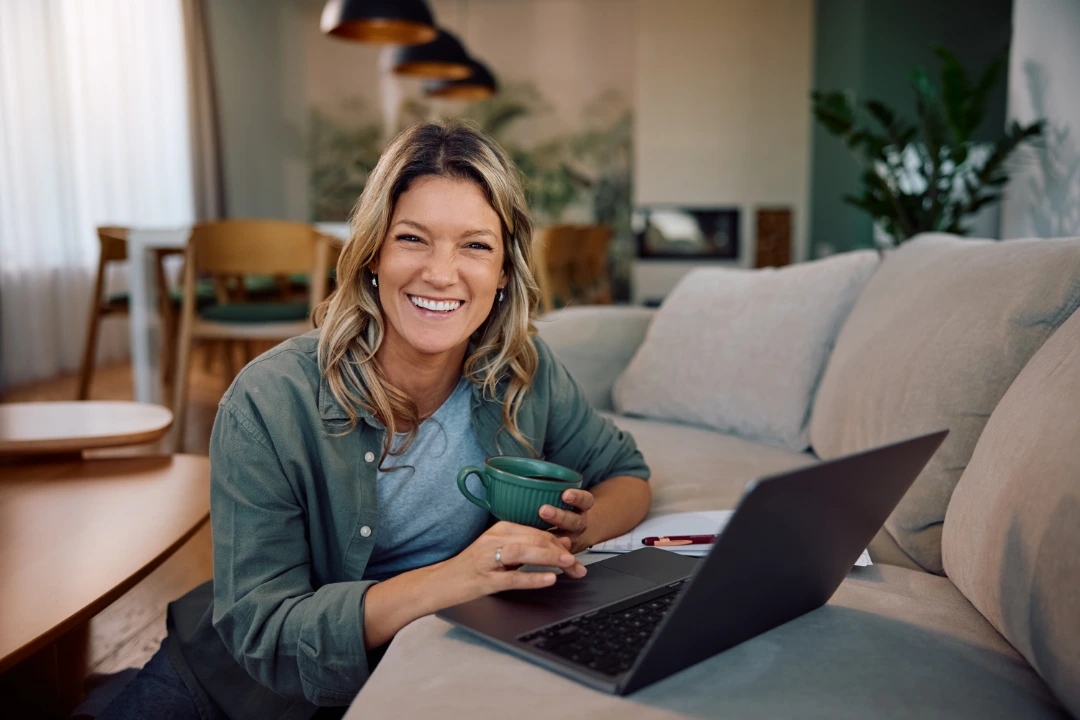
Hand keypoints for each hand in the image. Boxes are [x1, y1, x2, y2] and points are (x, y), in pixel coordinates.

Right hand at [434, 521, 587, 607]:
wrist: (441, 583)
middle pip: (534, 540)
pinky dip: (532, 578)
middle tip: (579, 565)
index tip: (576, 555)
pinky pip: (512, 578)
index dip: (560, 543)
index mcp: (500, 529)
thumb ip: (527, 546)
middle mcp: (494, 539)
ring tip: (568, 562)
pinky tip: (548, 579)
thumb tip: (560, 544)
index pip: (537, 532)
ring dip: (548, 557)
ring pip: (523, 552)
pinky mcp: (485, 579)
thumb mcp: (499, 551)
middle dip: (560, 552)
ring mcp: (488, 559)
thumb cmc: (472, 567)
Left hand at [540, 488, 594, 553]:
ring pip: (566, 539)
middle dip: (559, 516)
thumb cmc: (563, 506)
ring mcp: (572, 539)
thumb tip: (518, 476)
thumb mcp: (562, 495)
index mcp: (582, 507)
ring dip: (552, 536)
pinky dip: (547, 551)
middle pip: (574, 521)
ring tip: (538, 533)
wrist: (579, 530)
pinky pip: (557, 552)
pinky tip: (536, 548)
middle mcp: (579, 523)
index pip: (585, 500)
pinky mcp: (563, 552)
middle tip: (543, 510)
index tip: (566, 494)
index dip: (577, 497)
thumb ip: (548, 488)